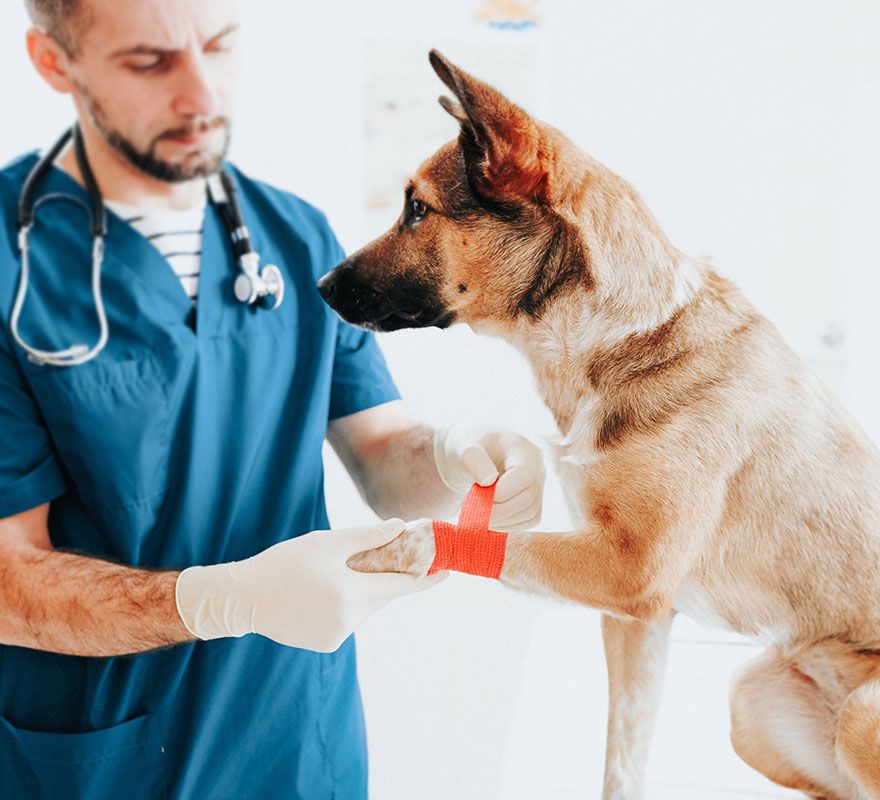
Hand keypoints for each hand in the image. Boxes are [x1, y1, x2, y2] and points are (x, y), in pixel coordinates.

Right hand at [175, 520, 444, 651]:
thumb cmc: (284, 563)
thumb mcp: (325, 543)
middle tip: (382, 554)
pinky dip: (347, 604)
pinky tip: (324, 592)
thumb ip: (367, 537)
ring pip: (367, 608)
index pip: (401, 586)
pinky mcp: (327, 644)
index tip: (448, 569)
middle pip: (383, 595)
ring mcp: (337, 636)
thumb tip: (401, 527)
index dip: (427, 577)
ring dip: (365, 590)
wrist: (244, 598)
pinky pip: (350, 620)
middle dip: (387, 576)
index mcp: (349, 593)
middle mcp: (348, 620)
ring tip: (339, 572)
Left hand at [433, 424, 544, 528]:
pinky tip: (489, 518)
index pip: (524, 477)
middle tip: (473, 512)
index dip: (500, 493)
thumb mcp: (464, 446)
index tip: (475, 494)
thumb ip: (474, 459)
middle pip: (529, 499)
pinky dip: (507, 525)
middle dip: (498, 511)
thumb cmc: (468, 446)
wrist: (475, 452)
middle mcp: (537, 467)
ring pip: (531, 514)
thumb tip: (489, 481)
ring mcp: (539, 484)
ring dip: (502, 521)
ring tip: (479, 514)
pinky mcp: (535, 500)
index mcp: (522, 449)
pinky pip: (528, 520)